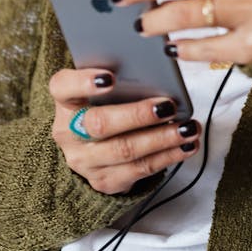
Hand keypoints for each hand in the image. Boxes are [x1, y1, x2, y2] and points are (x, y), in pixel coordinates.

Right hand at [49, 67, 200, 194]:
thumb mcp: (104, 90)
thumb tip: (157, 70)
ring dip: (162, 139)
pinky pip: (140, 170)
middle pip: (99, 124)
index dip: (84, 82)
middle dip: (137, 115)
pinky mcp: (105, 181)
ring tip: (187, 128)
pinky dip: (168, 156)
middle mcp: (68, 133)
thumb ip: (120, 78)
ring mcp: (84, 161)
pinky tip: (187, 145)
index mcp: (65, 101)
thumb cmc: (107, 105)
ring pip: (125, 150)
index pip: (63, 87)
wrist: (95, 148)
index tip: (109, 77)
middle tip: (167, 106)